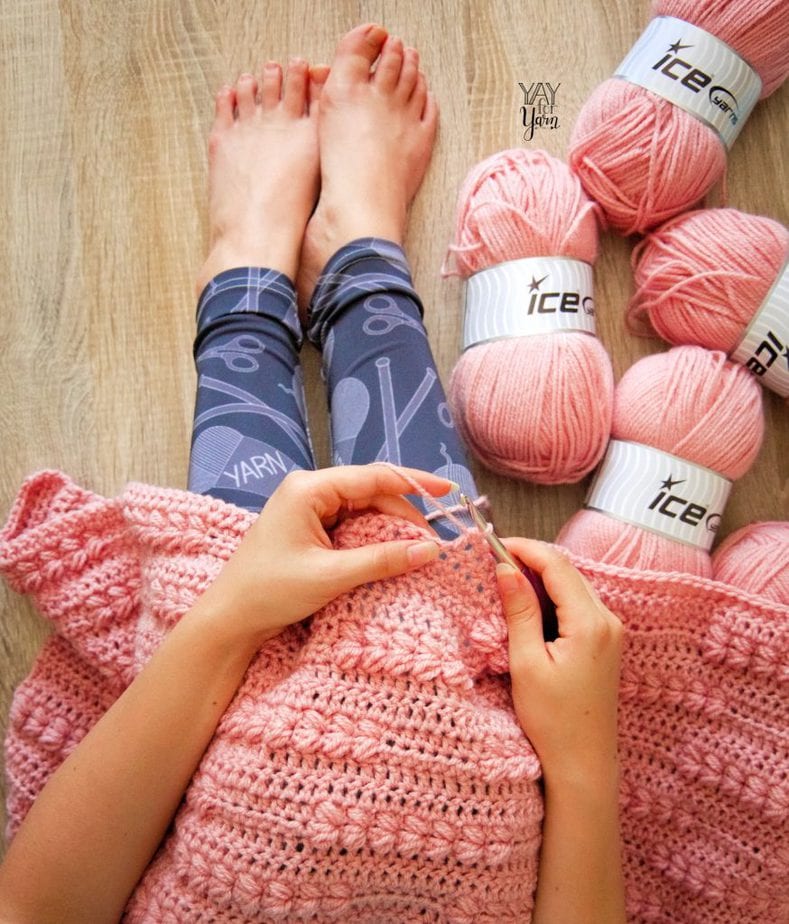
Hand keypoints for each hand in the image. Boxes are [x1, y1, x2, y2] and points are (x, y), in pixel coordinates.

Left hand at [194, 464, 452, 649]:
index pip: (373, 476)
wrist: (229, 618)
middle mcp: (309, 490)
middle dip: (404, 513)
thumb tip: (431, 550)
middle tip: (433, 541)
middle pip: (370, 492)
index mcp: (309, 488)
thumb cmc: (270, 591)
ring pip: (363, 509)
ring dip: (390, 527)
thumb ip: (383, 560)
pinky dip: (373, 537)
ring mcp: (308, 509)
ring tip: (418, 548)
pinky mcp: (309, 528)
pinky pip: (351, 524)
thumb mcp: (331, 575)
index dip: (414, 482)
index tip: (448, 491)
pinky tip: (392, 552)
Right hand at [495, 538, 622, 786]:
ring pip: (572, 586)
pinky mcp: (605, 643)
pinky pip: (577, 605)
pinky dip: (551, 597)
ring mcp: (611, 632)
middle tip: (493, 560)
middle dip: (530, 559)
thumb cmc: (553, 721)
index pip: (557, 565)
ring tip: (505, 582)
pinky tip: (528, 606)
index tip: (493, 543)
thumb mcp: (527, 663)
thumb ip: (519, 611)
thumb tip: (505, 568)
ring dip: (540, 578)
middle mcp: (608, 621)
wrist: (583, 765)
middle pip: (567, 571)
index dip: (524, 548)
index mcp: (590, 623)